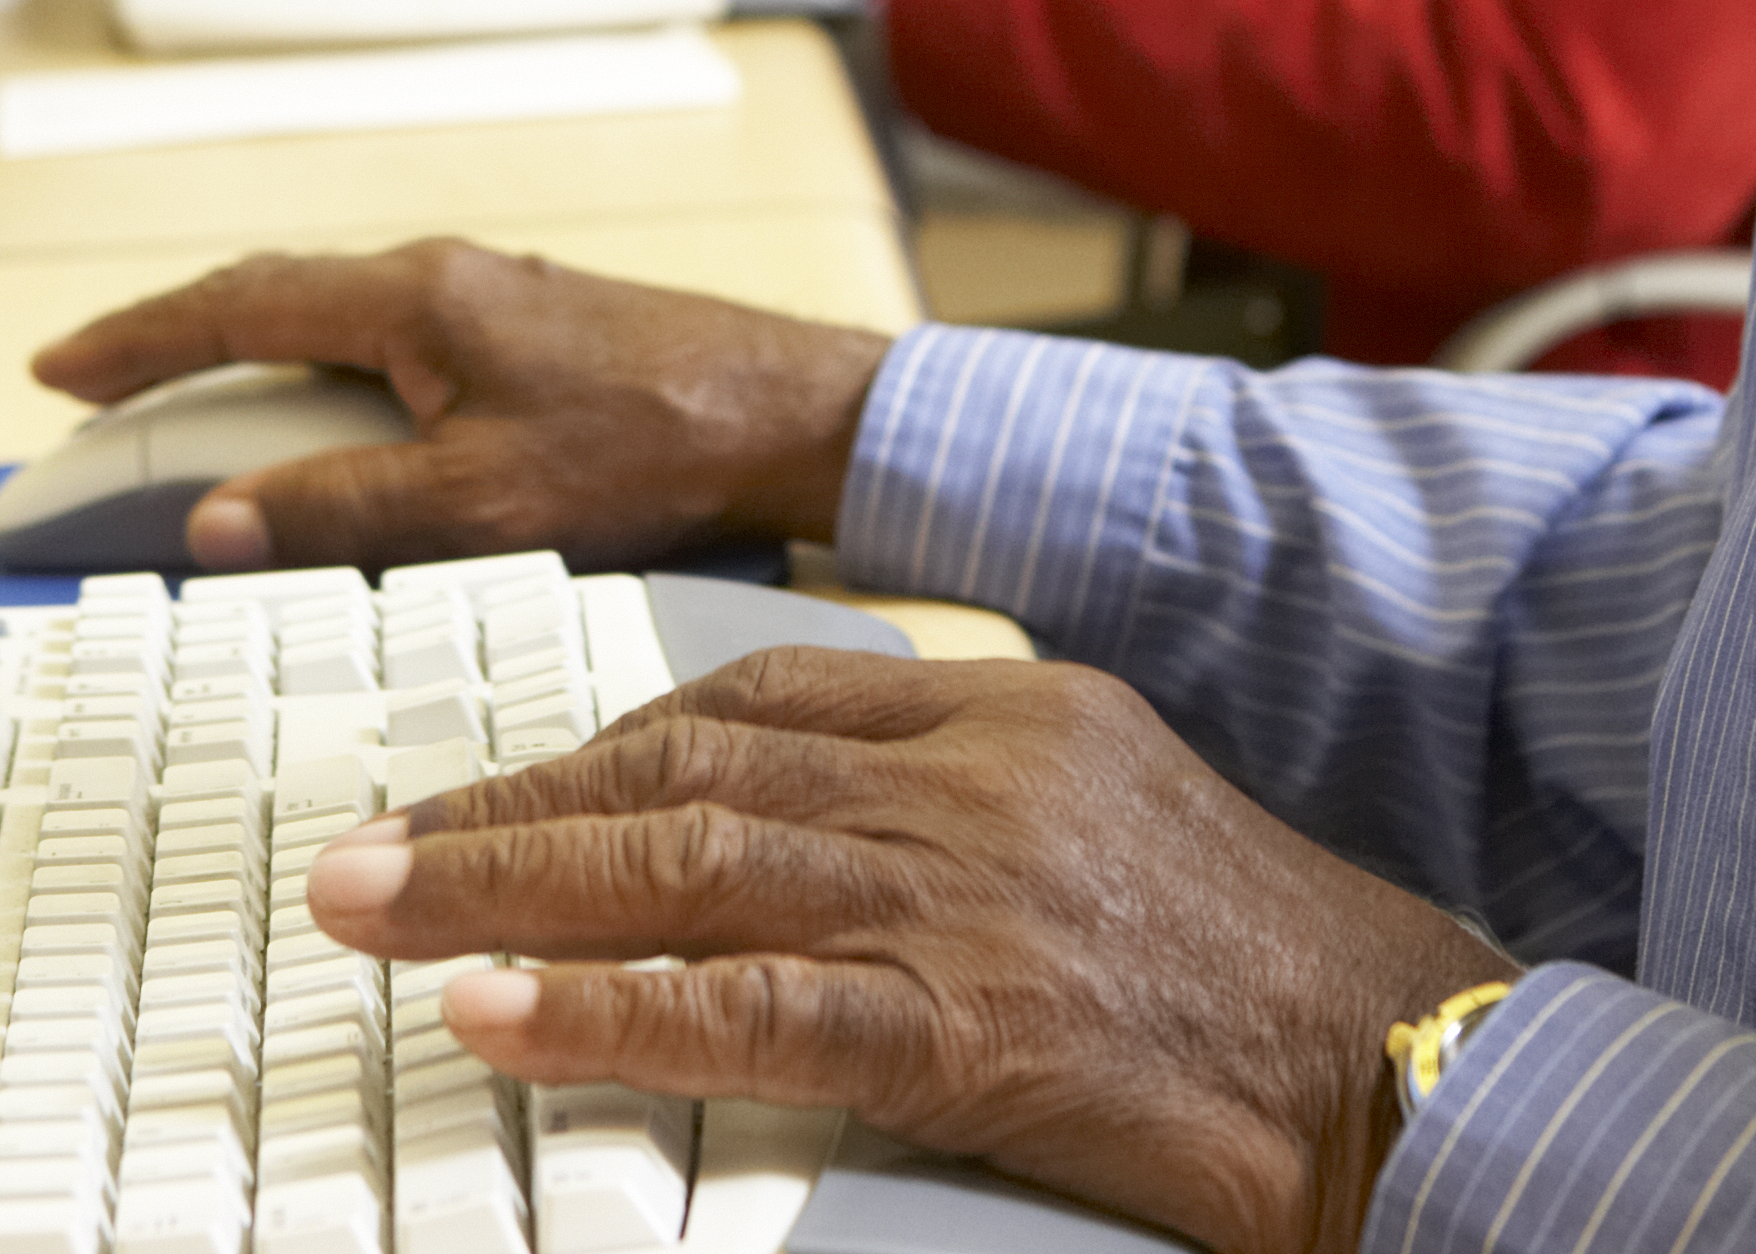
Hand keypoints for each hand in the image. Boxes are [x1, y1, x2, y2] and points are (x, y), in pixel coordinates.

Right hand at [24, 240, 891, 570]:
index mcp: (415, 299)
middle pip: (273, 302)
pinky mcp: (532, 336)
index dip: (136, 340)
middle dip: (174, 350)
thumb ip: (342, 507)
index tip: (60, 371)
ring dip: (252, 371)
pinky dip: (326, 387)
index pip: (234, 303)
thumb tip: (217, 522)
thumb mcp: (482, 502)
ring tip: (192, 434)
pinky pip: (390, 349)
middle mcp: (446, 279)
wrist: (792, 415)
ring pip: (333, 326)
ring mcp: (491, 302)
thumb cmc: (657, 442)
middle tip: (98, 402)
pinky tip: (330, 439)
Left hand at [304, 652, 1514, 1253]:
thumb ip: (960, 803)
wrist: (1396, 1061)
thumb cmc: (1257, 965)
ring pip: (686, 865)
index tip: (485, 789)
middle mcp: (968, 779)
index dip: (595, 741)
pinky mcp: (969, 1030)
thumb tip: (802, 836)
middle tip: (359, 853)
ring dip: (499, 892)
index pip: (750, 694)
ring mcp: (964, 897)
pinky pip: (747, 1013)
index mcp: (1002, 710)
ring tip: (364, 914)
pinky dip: (603, 1012)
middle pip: (685, 762)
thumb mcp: (1107, 817)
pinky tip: (496, 1020)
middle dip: (503, 809)